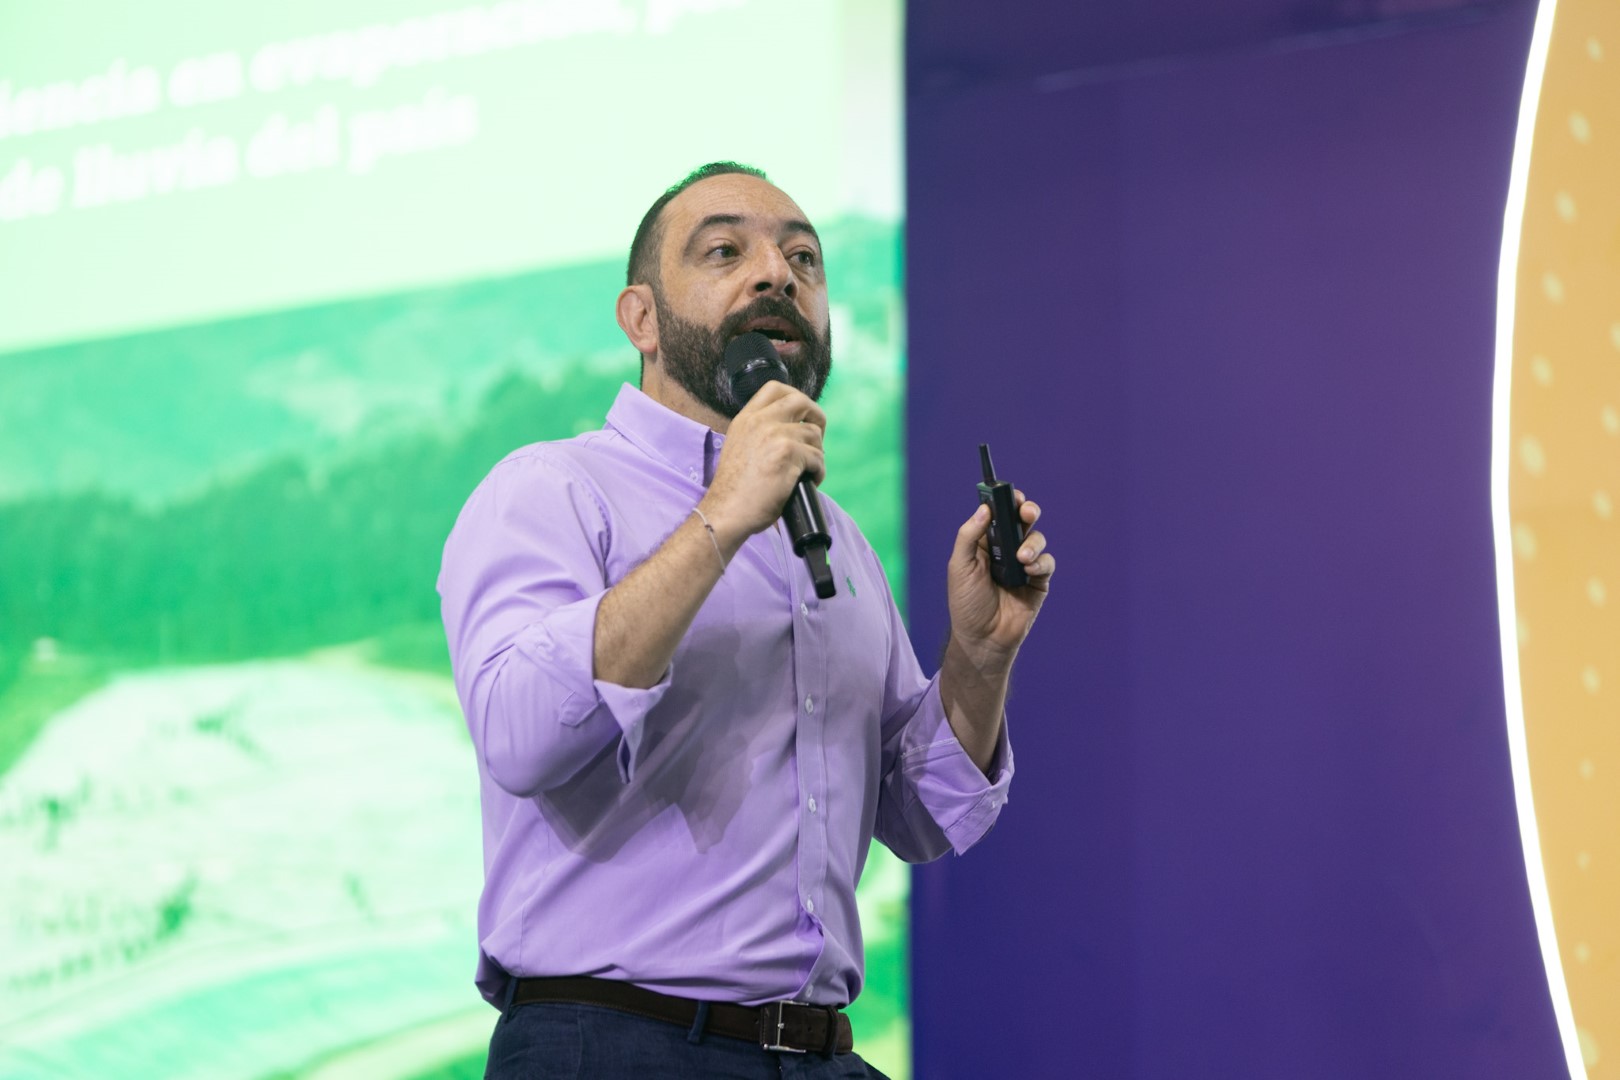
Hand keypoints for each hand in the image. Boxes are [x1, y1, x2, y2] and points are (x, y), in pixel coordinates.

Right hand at [700, 381, 825, 547]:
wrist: (727, 510)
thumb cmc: (735, 489)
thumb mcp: (740, 447)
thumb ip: (760, 432)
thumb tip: (792, 430)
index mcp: (746, 418)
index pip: (775, 388)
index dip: (796, 397)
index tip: (802, 415)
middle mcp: (760, 421)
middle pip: (801, 401)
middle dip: (816, 417)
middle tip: (816, 438)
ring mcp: (775, 435)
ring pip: (814, 434)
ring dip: (818, 453)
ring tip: (809, 470)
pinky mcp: (788, 454)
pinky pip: (817, 457)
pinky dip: (819, 471)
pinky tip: (810, 481)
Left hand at [946, 492, 1053, 668]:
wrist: (983, 638)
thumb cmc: (966, 603)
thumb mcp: (960, 566)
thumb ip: (969, 536)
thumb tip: (984, 508)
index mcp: (985, 542)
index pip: (998, 514)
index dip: (1005, 501)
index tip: (1010, 493)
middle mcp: (1006, 550)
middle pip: (1022, 520)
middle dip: (1027, 510)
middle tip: (1026, 512)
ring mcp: (1024, 564)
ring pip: (1037, 538)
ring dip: (1032, 542)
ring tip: (1021, 558)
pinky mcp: (1039, 581)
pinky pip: (1047, 563)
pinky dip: (1041, 562)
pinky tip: (1030, 569)